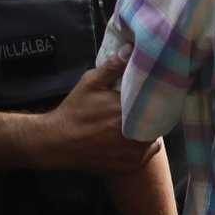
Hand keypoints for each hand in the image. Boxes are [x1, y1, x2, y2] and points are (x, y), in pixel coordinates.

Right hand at [38, 45, 160, 173]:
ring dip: (149, 129)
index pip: (157, 103)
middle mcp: (135, 134)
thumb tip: (131, 48)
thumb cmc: (74, 111)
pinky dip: (145, 146)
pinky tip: (134, 137)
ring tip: (139, 121)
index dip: (157, 97)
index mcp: (128, 112)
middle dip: (153, 113)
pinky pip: (148, 153)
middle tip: (146, 106)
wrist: (57, 142)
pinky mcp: (129, 165)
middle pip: (157, 121)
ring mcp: (134, 153)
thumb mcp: (91, 82)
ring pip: (154, 137)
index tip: (154, 92)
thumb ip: (113, 66)